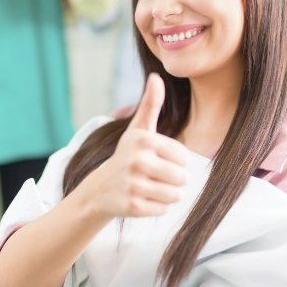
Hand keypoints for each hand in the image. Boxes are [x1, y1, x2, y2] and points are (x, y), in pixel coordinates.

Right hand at [81, 74, 189, 218]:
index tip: (159, 159)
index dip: (177, 161)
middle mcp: (137, 161)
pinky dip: (157, 206)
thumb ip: (151, 104)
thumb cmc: (128, 154)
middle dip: (174, 179)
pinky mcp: (132, 207)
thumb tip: (156, 76)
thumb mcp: (138, 128)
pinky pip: (163, 209)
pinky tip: (142, 198)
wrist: (101, 188)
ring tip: (151, 186)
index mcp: (143, 140)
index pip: (184, 157)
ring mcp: (133, 185)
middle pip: (182, 177)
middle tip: (156, 175)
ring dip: (168, 193)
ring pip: (175, 195)